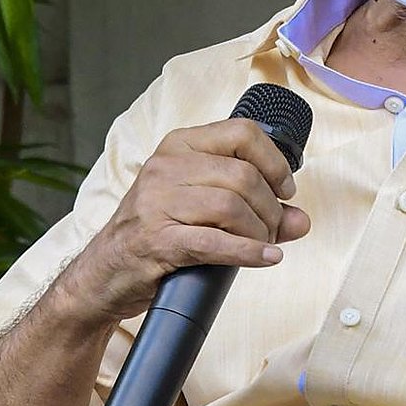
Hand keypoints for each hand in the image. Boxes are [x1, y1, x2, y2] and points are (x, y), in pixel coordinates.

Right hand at [61, 118, 309, 324]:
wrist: (104, 273)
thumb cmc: (159, 232)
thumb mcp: (204, 208)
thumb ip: (256, 209)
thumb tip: (302, 220)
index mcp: (180, 145)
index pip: (243, 132)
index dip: (275, 162)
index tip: (285, 190)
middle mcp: (166, 166)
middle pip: (243, 175)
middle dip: (270, 208)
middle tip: (272, 229)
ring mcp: (157, 202)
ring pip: (232, 206)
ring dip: (260, 231)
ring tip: (262, 244)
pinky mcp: (156, 240)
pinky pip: (215, 242)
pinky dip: (249, 252)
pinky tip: (266, 258)